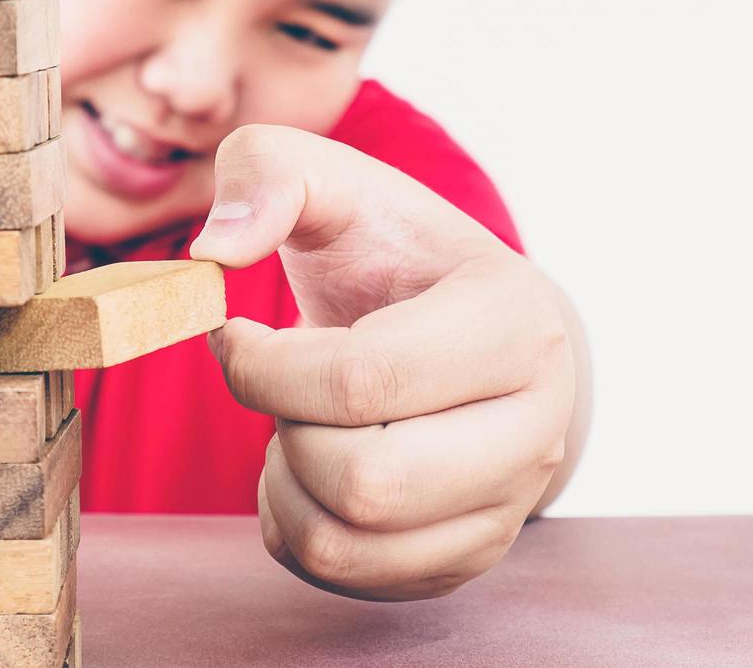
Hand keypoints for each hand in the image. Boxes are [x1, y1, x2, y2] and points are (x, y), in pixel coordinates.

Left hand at [190, 126, 575, 600]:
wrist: (466, 321)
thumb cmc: (391, 249)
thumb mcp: (332, 181)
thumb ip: (268, 177)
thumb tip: (215, 252)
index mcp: (513, 323)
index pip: (365, 379)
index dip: (263, 366)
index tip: (230, 332)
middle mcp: (537, 426)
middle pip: (363, 481)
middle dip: (283, 427)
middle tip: (280, 381)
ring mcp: (508, 502)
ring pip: (349, 542)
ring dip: (282, 481)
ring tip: (292, 418)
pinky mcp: (466, 552)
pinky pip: (347, 575)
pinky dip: (293, 524)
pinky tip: (305, 462)